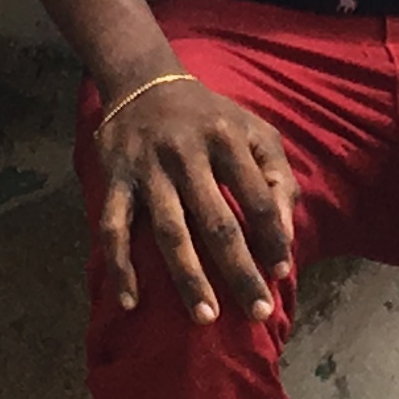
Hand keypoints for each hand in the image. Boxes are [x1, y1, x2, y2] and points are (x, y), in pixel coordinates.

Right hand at [90, 70, 295, 324]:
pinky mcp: (115, 178)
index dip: (273, 237)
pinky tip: (131, 302)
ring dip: (189, 277)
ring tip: (205, 317)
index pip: (258, 197)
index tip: (280, 274)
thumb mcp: (253, 130)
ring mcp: (148, 168)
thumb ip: (277, 177)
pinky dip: (120, 266)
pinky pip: (114, 227)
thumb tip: (284, 238)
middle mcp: (187, 153)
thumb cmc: (210, 116)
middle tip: (257, 312)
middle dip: (239, 271)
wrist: (143, 81)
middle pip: (217, 222)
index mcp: (227, 139)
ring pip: (170, 231)